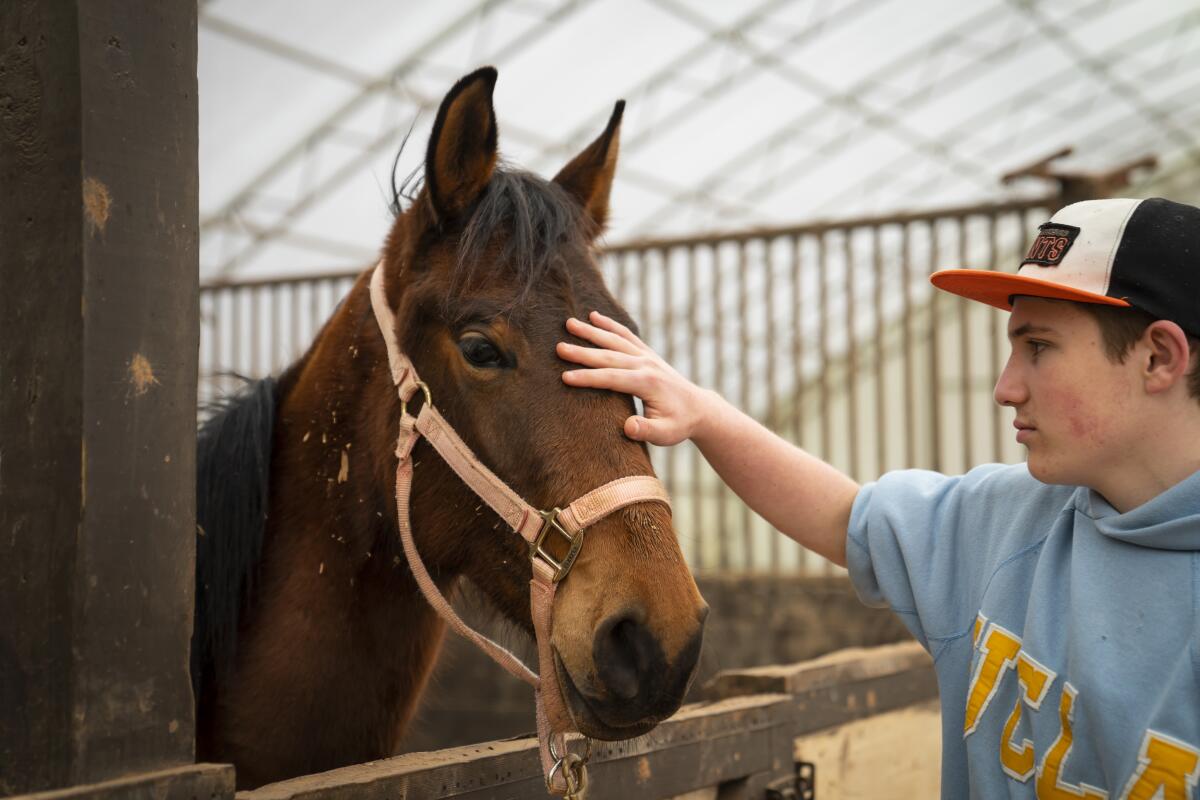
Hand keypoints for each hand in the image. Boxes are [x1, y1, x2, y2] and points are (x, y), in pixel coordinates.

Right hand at [557, 311, 714, 445]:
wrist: (699, 409)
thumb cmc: (679, 424)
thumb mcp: (666, 434)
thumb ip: (647, 430)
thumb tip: (628, 427)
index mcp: (647, 383)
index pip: (612, 379)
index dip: (588, 378)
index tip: (565, 377)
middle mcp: (645, 365)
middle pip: (609, 356)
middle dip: (582, 352)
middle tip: (559, 347)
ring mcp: (646, 357)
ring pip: (615, 340)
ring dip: (591, 331)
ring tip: (569, 323)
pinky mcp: (647, 354)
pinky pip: (626, 335)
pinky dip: (610, 325)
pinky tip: (594, 316)